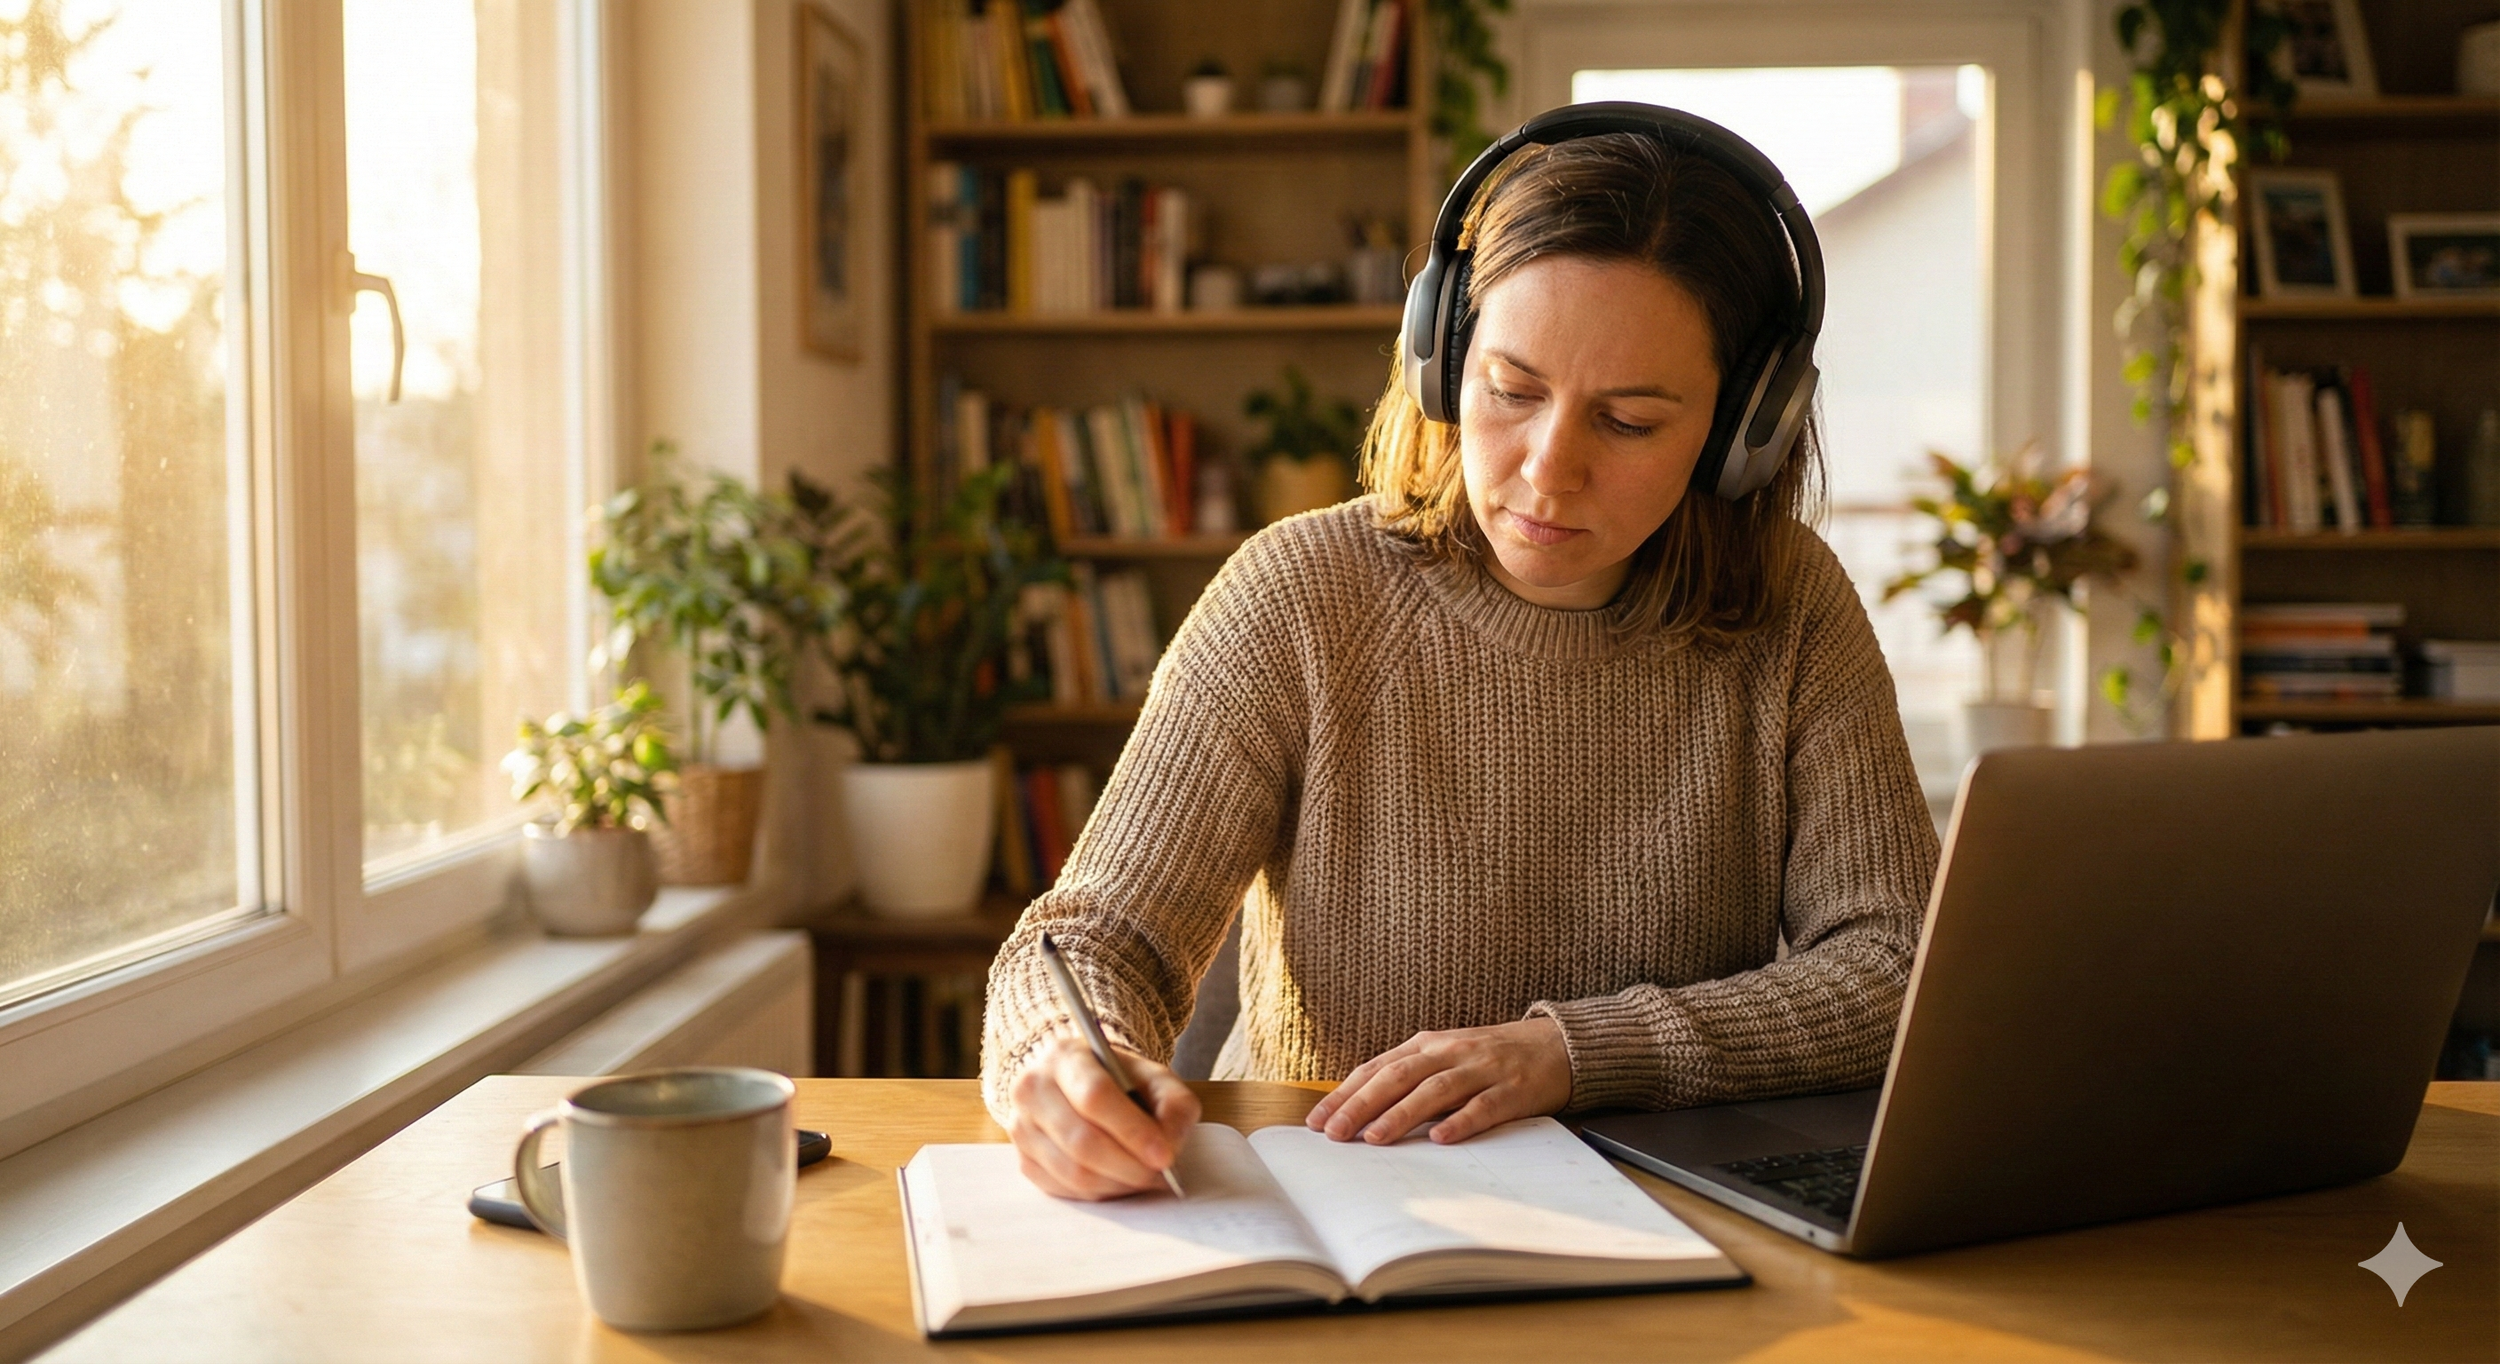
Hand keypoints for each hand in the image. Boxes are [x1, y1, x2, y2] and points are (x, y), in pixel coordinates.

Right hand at [1007, 1036, 1201, 1199]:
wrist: (1081, 1086)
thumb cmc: (1121, 1082)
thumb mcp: (1156, 1078)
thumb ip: (1173, 1105)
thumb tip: (1169, 1146)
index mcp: (1065, 1056)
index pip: (1095, 1096)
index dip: (1132, 1131)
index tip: (1164, 1155)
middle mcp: (1033, 1088)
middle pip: (1081, 1140)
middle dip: (1128, 1166)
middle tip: (1159, 1175)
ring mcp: (1022, 1127)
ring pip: (1073, 1172)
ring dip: (1117, 1183)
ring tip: (1144, 1178)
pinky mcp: (1024, 1160)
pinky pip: (1064, 1190)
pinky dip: (1099, 1193)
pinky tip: (1119, 1180)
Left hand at [1305, 1017, 1572, 1145]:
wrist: (1555, 1045)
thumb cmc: (1489, 1058)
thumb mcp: (1444, 1059)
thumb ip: (1408, 1078)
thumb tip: (1358, 1110)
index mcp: (1427, 1045)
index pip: (1377, 1069)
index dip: (1345, 1093)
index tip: (1316, 1121)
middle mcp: (1450, 1052)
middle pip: (1397, 1077)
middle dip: (1361, 1105)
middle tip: (1334, 1133)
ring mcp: (1481, 1070)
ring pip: (1434, 1090)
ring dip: (1401, 1114)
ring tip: (1374, 1138)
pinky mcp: (1512, 1090)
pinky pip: (1484, 1107)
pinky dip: (1461, 1121)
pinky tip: (1442, 1138)